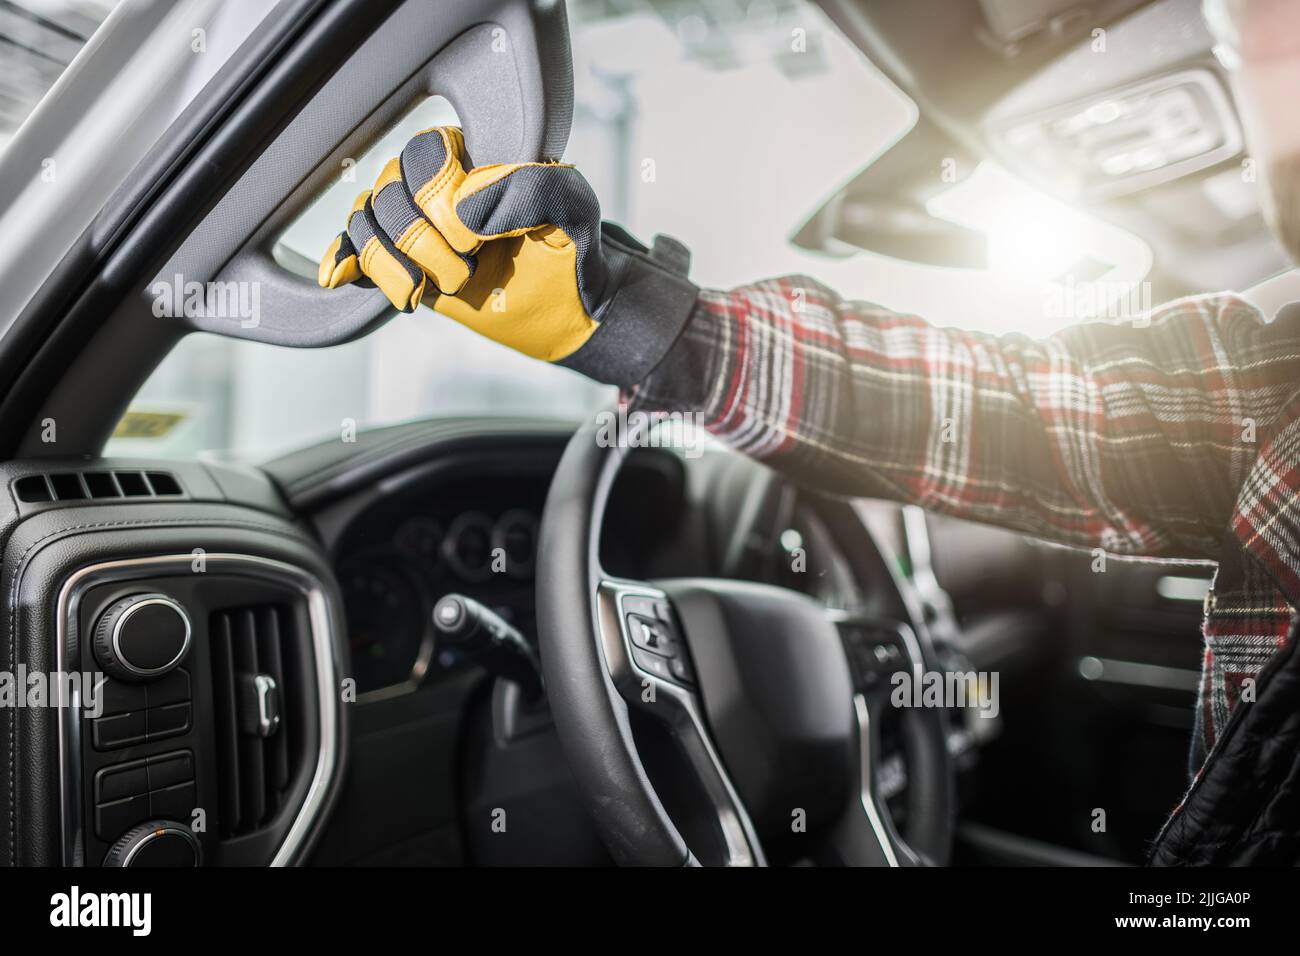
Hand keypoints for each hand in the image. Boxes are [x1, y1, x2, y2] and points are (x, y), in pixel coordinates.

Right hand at [318, 126, 697, 385]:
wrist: (569, 314)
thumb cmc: (574, 256)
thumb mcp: (576, 215)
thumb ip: (535, 192)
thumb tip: (466, 208)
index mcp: (477, 157)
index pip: (424, 152)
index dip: (438, 197)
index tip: (475, 241)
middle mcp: (439, 185)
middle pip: (388, 188)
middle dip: (420, 239)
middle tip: (464, 272)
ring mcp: (418, 224)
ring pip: (366, 219)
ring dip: (391, 260)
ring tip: (430, 290)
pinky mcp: (404, 262)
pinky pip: (355, 249)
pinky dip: (346, 261)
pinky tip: (343, 279)